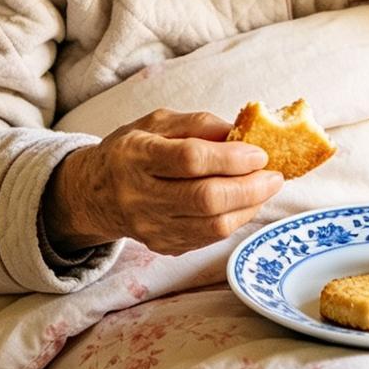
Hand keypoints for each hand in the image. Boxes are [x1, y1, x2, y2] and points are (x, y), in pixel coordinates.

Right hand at [46, 110, 283, 255]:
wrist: (94, 193)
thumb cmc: (132, 150)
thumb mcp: (157, 123)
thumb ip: (199, 124)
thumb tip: (243, 134)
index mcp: (136, 156)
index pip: (189, 160)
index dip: (230, 158)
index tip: (259, 153)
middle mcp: (140, 195)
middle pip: (206, 199)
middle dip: (250, 187)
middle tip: (274, 176)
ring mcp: (150, 227)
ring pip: (212, 226)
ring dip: (249, 207)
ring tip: (264, 188)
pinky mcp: (163, 246)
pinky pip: (209, 239)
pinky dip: (234, 220)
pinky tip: (243, 203)